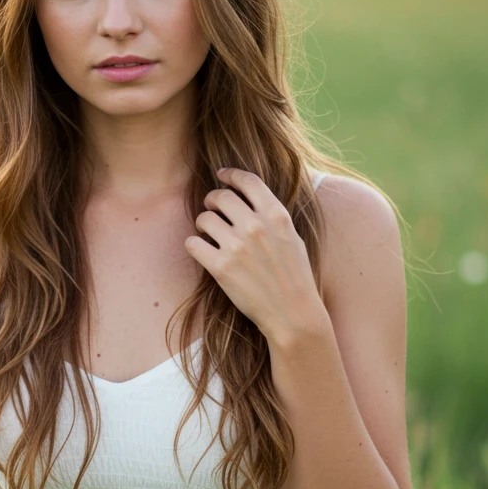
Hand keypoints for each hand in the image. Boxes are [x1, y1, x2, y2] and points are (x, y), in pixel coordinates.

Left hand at [184, 167, 328, 347]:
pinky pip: (193, 243)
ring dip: (203, 224)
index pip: (248, 181)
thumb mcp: (292, 237)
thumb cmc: (294, 276)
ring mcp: (237, 246)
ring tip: (209, 234)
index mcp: (276, 215)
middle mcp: (256, 226)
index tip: (222, 175)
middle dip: (212, 200)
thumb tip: (247, 198)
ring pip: (204, 219)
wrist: (293, 314)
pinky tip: (202, 251)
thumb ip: (271, 216)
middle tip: (212, 209)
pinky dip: (194, 245)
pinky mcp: (220, 267)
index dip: (231, 174)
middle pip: (221, 197)